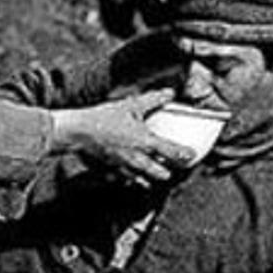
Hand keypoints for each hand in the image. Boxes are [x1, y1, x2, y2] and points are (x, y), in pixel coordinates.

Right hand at [50, 88, 194, 184]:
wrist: (79, 131)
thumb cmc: (104, 117)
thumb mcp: (131, 105)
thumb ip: (153, 100)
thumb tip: (170, 92)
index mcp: (145, 141)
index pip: (172, 153)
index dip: (185, 155)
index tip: (193, 156)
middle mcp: (138, 158)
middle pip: (161, 174)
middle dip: (169, 171)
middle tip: (173, 165)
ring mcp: (126, 167)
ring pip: (146, 180)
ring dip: (153, 176)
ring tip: (156, 172)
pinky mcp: (114, 171)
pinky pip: (129, 179)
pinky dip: (135, 178)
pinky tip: (135, 173)